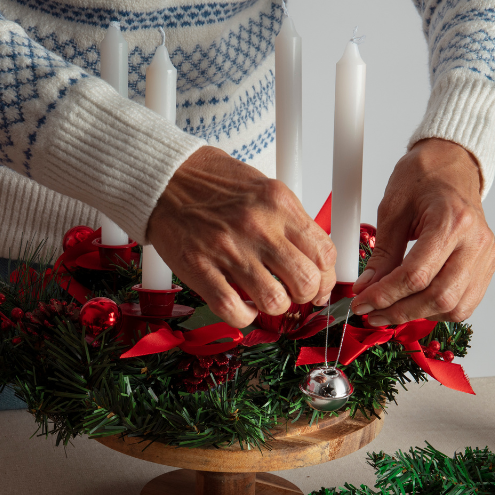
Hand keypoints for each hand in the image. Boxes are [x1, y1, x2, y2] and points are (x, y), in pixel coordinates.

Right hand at [146, 146, 336, 327]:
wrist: (166, 177)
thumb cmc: (213, 183)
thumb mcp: (263, 188)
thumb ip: (289, 221)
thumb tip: (312, 257)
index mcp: (279, 204)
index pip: (324, 252)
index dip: (327, 277)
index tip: (320, 284)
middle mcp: (259, 226)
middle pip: (306, 281)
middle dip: (306, 295)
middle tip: (295, 294)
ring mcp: (229, 249)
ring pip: (275, 301)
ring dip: (276, 307)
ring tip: (267, 298)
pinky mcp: (200, 268)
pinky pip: (233, 309)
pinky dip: (244, 317)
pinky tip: (243, 307)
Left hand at [351, 138, 494, 325]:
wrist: (453, 163)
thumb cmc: (425, 176)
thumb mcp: (393, 209)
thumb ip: (382, 253)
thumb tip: (367, 288)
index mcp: (452, 221)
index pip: (416, 275)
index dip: (385, 295)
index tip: (363, 302)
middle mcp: (476, 242)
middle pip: (438, 297)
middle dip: (399, 312)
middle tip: (372, 313)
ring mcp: (486, 255)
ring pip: (454, 307)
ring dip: (419, 315)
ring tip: (391, 311)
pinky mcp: (488, 265)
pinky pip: (465, 303)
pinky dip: (439, 310)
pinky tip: (417, 304)